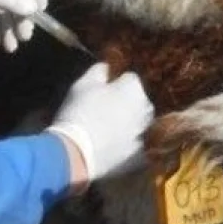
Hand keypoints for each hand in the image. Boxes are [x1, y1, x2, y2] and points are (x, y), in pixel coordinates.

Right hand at [46, 63, 155, 190]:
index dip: (115, 84)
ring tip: (105, 132)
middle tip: (103, 111)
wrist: (75, 152)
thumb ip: (99, 71)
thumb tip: (107, 66)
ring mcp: (144, 134)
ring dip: (128, 125)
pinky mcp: (139, 156)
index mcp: (135, 88)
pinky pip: (135, 147)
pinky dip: (127, 146)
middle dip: (126, 104)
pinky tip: (111, 148)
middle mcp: (146, 110)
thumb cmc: (79, 112)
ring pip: (138, 124)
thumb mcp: (83, 84)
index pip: (129, 78)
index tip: (101, 91)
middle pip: (138, 102)